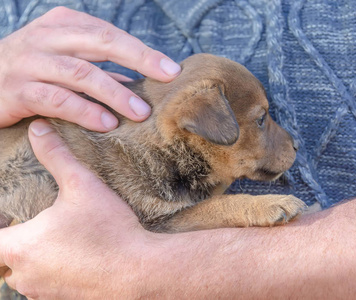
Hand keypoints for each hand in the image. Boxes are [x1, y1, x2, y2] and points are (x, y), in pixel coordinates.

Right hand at [0, 7, 180, 131]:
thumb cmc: (32, 70)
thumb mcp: (64, 58)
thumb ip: (96, 67)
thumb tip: (135, 84)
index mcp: (63, 25)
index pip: (110, 34)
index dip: (143, 51)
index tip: (171, 70)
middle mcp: (47, 38)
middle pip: (101, 43)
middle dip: (139, 59)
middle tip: (166, 78)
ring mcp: (31, 62)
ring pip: (81, 72)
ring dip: (115, 93)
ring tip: (140, 112)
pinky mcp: (18, 90)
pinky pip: (57, 99)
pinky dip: (85, 111)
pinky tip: (106, 123)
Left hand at [0, 119, 157, 298]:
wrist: (140, 271)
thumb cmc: (109, 230)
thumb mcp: (83, 185)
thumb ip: (56, 156)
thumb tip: (38, 129)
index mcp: (20, 247)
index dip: (0, 225)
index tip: (12, 216)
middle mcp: (24, 276)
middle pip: (6, 257)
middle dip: (20, 241)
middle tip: (46, 224)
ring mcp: (43, 293)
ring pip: (26, 274)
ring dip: (38, 259)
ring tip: (65, 241)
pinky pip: (47, 287)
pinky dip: (56, 273)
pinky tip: (81, 257)